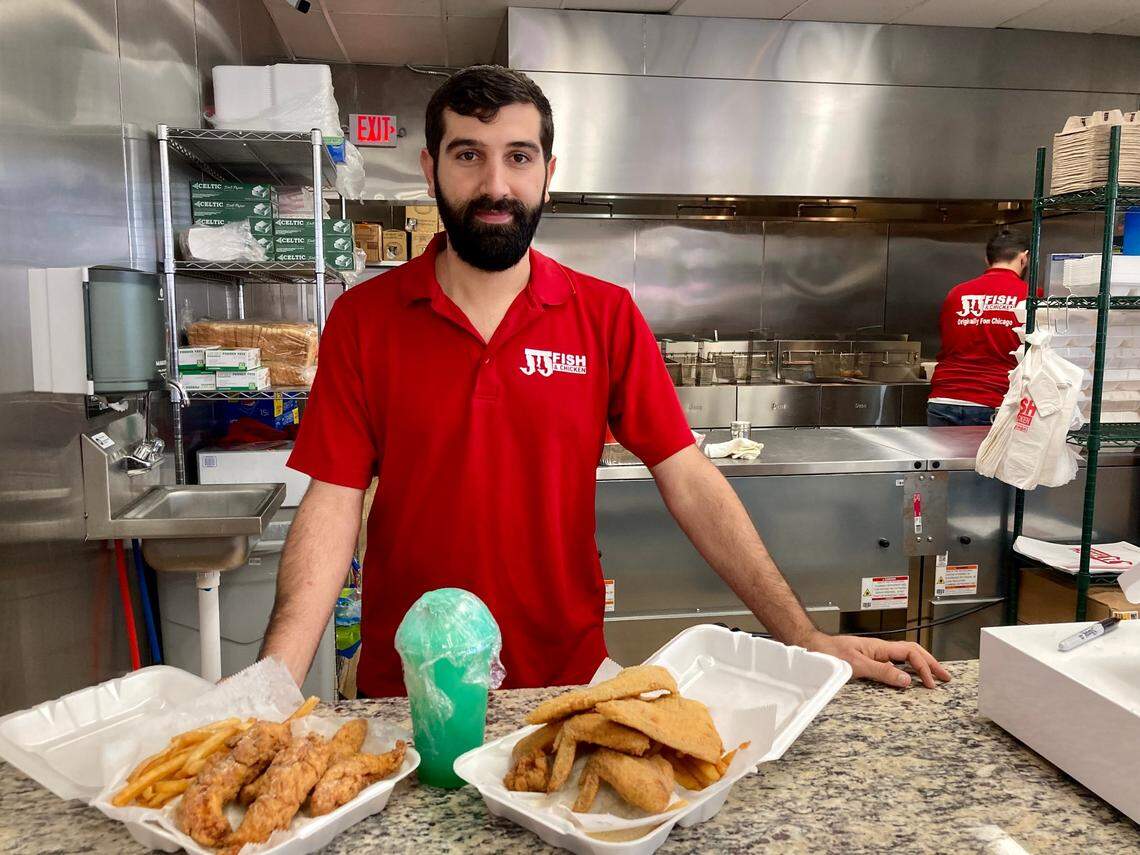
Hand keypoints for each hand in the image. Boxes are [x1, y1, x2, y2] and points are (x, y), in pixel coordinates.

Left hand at [802, 631, 951, 688]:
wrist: (813, 648)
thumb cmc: (830, 654)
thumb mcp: (857, 665)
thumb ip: (882, 672)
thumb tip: (907, 680)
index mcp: (880, 647)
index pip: (911, 653)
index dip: (925, 667)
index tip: (931, 683)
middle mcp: (880, 649)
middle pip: (913, 652)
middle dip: (931, 664)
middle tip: (945, 677)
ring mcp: (875, 654)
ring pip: (904, 657)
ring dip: (921, 666)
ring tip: (934, 677)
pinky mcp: (868, 661)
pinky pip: (893, 663)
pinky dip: (906, 670)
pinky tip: (909, 677)